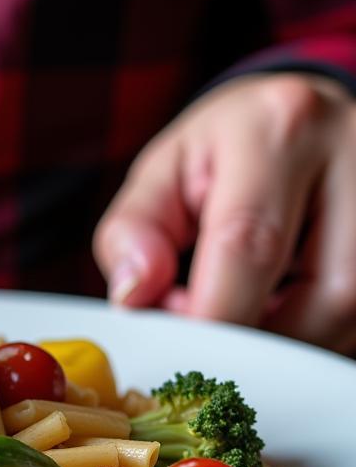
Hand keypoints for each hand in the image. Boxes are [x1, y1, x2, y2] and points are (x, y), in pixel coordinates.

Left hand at [93, 73, 355, 351]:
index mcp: (280, 129)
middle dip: (257, 338)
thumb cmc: (225, 151)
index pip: (248, 243)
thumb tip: (134, 296)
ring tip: (245, 310)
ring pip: (352, 319)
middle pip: (323, 295)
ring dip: (289, 340)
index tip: (178, 346)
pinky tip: (283, 310)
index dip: (211, 314)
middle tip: (210, 335)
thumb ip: (132, 231)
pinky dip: (315, 334)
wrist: (298, 120)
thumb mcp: (162, 173)